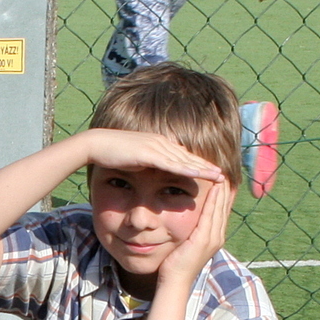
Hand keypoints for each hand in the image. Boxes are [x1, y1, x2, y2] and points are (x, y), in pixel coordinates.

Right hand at [79, 129, 225, 184]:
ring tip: (219, 177)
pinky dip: (188, 169)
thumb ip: (147, 165)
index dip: (198, 165)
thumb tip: (154, 172)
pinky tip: (199, 174)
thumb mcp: (134, 160)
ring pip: (184, 160)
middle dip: (207, 167)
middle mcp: (161, 143)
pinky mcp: (149, 153)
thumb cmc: (111, 153)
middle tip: (224, 176)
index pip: (182, 156)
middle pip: (188, 157)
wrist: (95, 144)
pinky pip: (172, 163)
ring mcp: (156, 147)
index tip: (212, 173)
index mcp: (158, 144)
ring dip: (203, 169)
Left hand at [160, 176, 236, 286]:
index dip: (224, 194)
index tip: (222, 178)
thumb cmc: (176, 263)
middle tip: (224, 170)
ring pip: (221, 208)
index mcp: (215, 236)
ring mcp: (213, 238)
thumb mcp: (187, 242)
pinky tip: (215, 187)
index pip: (222, 210)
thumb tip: (189, 219)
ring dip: (222, 190)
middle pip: (225, 207)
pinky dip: (214, 199)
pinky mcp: (204, 239)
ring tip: (222, 173)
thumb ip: (192, 230)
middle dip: (225, 188)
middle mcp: (218, 236)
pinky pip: (211, 214)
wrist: (175, 281)